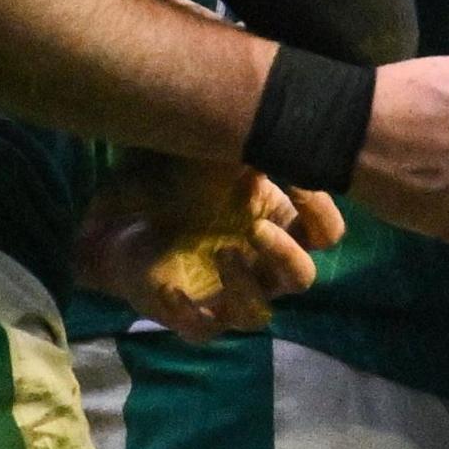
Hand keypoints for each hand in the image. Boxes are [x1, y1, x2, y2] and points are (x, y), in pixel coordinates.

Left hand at [74, 154, 345, 341]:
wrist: (122, 217)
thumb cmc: (180, 183)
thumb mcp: (218, 156)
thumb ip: (254, 145)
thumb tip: (287, 119)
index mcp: (282, 230)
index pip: (326, 235)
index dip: (319, 213)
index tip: (296, 181)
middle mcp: (263, 270)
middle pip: (302, 279)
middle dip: (284, 254)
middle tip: (256, 227)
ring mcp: (228, 298)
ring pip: (257, 315)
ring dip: (244, 285)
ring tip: (220, 252)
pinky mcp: (192, 319)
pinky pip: (202, 329)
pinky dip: (188, 309)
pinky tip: (172, 285)